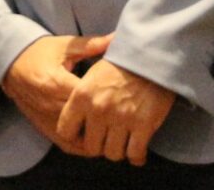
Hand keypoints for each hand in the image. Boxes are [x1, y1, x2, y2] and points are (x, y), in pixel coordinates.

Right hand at [2, 33, 112, 153]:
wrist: (9, 64)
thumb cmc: (38, 52)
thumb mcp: (63, 46)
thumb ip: (91, 45)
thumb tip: (117, 38)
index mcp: (57, 83)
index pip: (90, 99)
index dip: (110, 99)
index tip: (124, 95)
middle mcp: (52, 106)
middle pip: (88, 121)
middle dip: (107, 120)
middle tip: (125, 114)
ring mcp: (49, 121)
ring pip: (82, 138)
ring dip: (98, 135)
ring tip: (113, 128)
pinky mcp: (45, 130)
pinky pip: (70, 146)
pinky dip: (85, 145)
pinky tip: (95, 136)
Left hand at [56, 59, 174, 164]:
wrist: (148, 56)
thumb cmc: (119, 63)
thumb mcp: (91, 72)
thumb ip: (81, 96)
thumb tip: (74, 113)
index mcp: (81, 95)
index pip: (65, 130)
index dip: (74, 136)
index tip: (83, 135)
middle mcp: (98, 109)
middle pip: (91, 147)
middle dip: (99, 146)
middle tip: (106, 140)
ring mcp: (121, 118)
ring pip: (113, 153)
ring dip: (118, 151)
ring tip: (121, 143)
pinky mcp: (143, 126)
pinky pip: (135, 154)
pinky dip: (136, 156)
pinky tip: (137, 150)